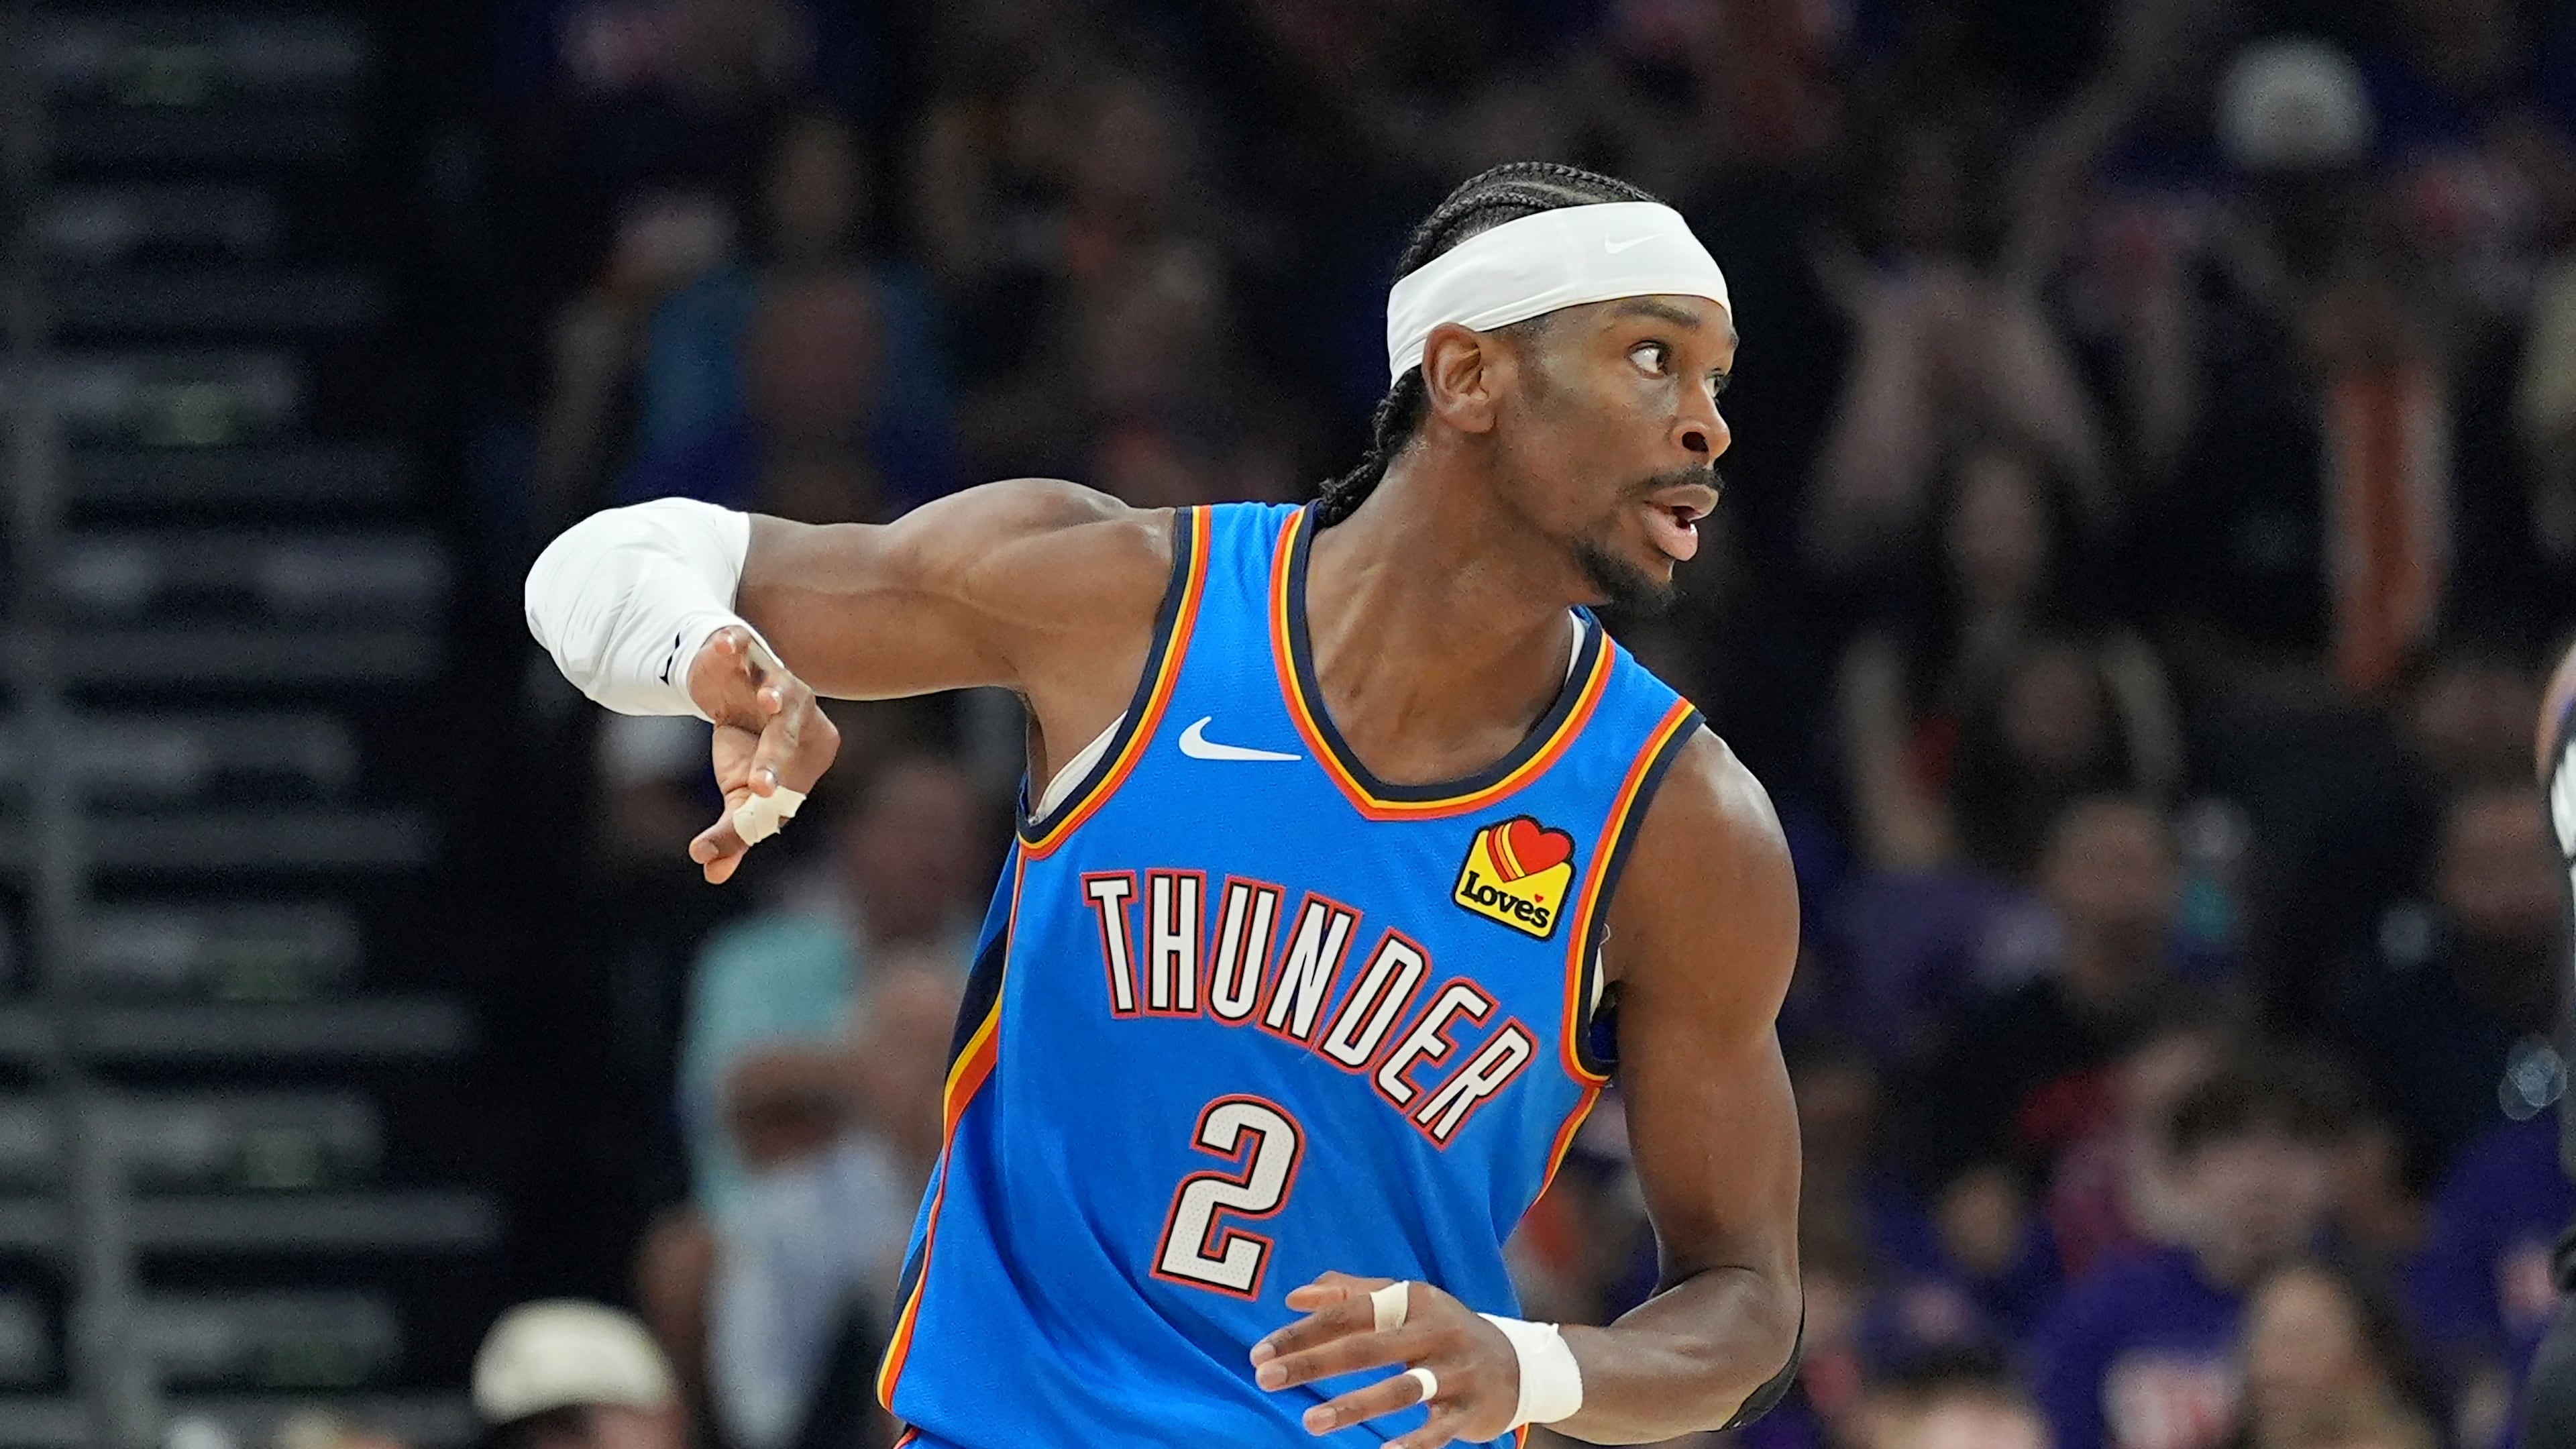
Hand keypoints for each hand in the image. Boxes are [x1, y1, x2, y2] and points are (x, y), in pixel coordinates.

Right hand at [685, 626, 840, 882]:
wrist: (728, 690)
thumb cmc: (747, 748)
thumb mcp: (740, 793)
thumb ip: (735, 830)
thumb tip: (710, 869)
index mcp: (813, 748)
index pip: (791, 778)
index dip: (775, 793)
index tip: (755, 804)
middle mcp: (802, 710)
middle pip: (789, 737)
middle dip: (774, 761)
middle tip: (756, 789)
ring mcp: (775, 676)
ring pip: (782, 684)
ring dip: (777, 693)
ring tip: (769, 703)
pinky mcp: (744, 651)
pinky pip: (745, 645)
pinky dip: (735, 645)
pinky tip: (727, 645)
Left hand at [1251, 1272, 1517, 1446]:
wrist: (1519, 1364)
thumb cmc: (1443, 1331)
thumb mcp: (1406, 1302)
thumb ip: (1351, 1293)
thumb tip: (1294, 1297)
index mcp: (1413, 1300)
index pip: (1349, 1311)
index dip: (1303, 1331)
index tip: (1260, 1351)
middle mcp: (1435, 1331)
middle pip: (1367, 1346)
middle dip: (1313, 1363)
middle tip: (1266, 1379)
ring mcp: (1456, 1372)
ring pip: (1402, 1389)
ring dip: (1354, 1406)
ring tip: (1309, 1422)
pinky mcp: (1471, 1410)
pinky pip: (1437, 1430)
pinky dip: (1412, 1444)